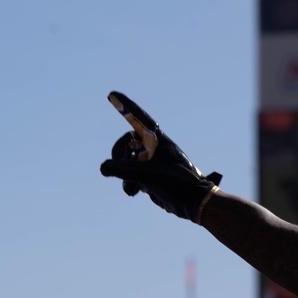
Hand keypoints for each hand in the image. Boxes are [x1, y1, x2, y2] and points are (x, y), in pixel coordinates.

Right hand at [100, 91, 222, 222]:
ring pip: (127, 161)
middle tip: (118, 166)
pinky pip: (130, 174)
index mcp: (159, 141)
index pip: (139, 119)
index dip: (125, 107)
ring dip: (124, 173)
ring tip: (134, 186)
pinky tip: (135, 192)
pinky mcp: (150, 175)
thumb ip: (123, 169)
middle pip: (126, 143)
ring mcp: (151, 161)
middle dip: (119, 155)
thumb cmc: (178, 183)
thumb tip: (103, 167)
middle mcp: (154, 148)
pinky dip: (128, 182)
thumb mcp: (149, 174)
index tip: (112, 94)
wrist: (194, 202)